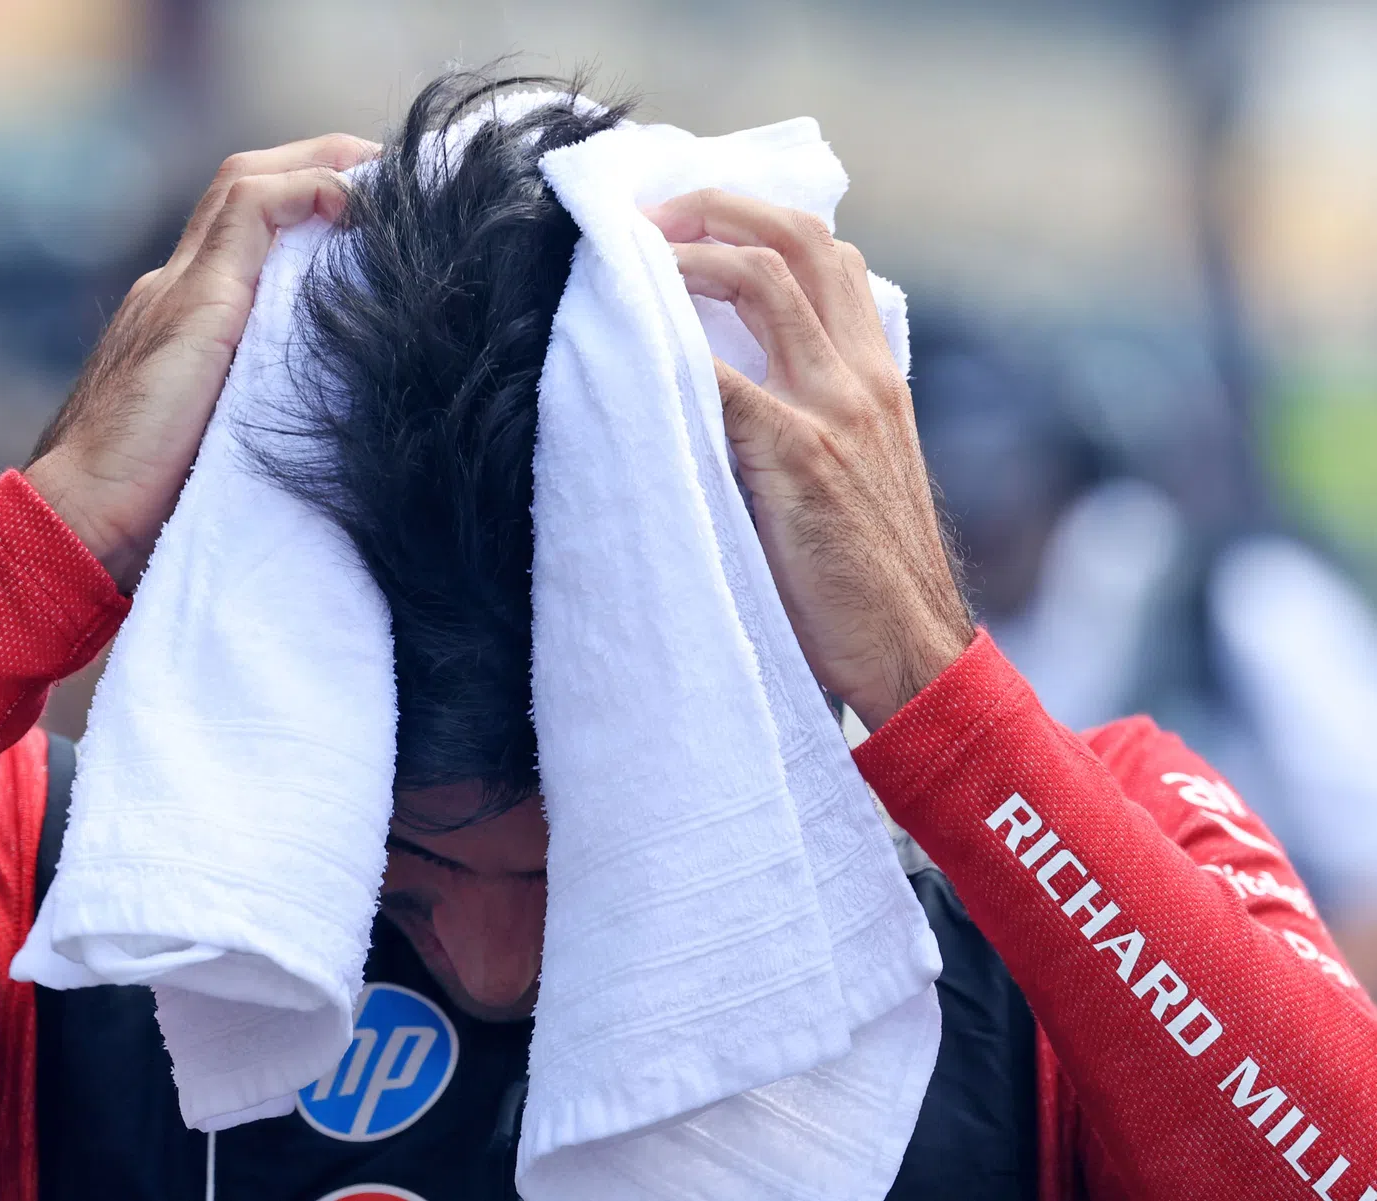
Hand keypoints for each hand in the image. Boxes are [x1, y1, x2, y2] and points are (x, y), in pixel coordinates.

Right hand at [25, 134, 378, 589]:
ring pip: (246, 184)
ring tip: (386, 176)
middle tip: (390, 174)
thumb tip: (334, 417)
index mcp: (180, 318)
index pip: (241, 233)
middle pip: (245, 188)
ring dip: (319, 165)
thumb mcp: (225, 439)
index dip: (302, 205)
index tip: (370, 214)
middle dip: (318, 164)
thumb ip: (259, 406)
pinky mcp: (194, 302)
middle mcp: (174, 289)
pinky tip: (353, 205)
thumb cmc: (151, 507)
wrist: (83, 520)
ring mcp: (177, 289)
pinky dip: (306, 191)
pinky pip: (251, 210)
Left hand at [647, 190, 972, 727]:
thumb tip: (729, 391)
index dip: (760, 219)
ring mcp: (834, 410)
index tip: (695, 215)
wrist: (913, 655)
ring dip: (687, 254)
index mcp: (878, 379)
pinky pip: (721, 375)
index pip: (832, 258)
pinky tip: (627, 342)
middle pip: (799, 241)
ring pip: (763, 279)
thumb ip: (814, 422)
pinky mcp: (799, 456)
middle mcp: (863, 378)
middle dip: (716, 208)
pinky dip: (668, 347)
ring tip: (630, 255)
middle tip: (649, 217)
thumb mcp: (857, 477)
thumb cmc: (869, 579)